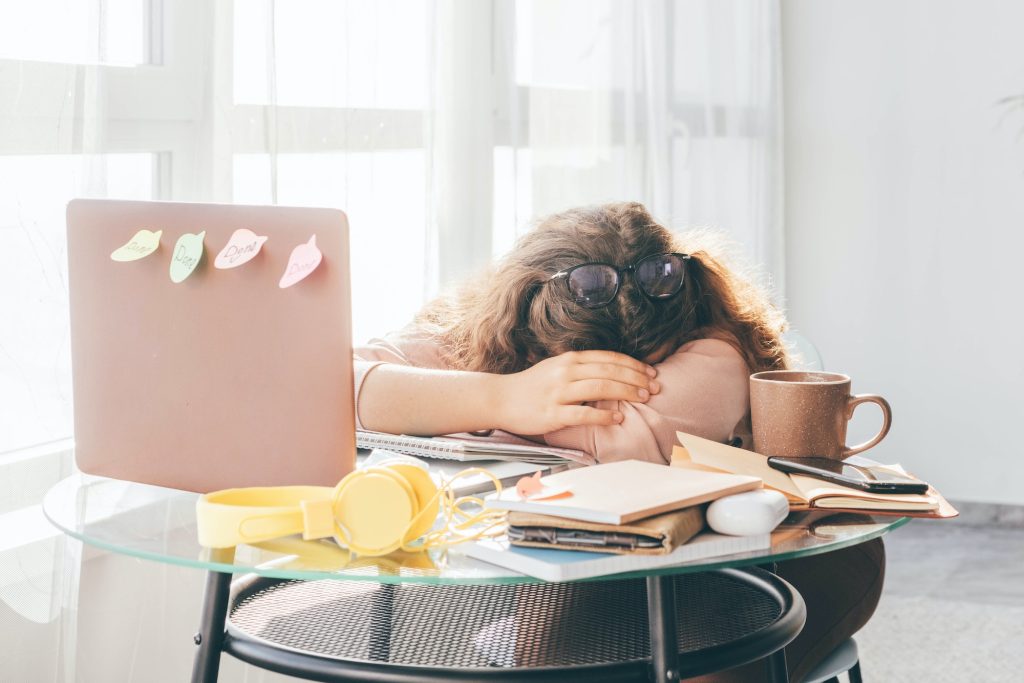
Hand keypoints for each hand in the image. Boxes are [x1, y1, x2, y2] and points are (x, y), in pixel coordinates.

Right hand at [494, 350, 659, 434]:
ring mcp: (559, 392)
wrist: (501, 399)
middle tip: (655, 387)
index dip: (634, 364)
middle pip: (610, 371)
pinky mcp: (553, 413)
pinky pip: (583, 414)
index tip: (651, 372)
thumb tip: (613, 372)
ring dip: (626, 392)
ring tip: (644, 398)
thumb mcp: (557, 368)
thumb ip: (582, 368)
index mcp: (570, 359)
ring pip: (601, 388)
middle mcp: (566, 371)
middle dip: (637, 378)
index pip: (609, 358)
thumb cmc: (532, 386)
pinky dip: (604, 416)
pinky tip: (618, 419)